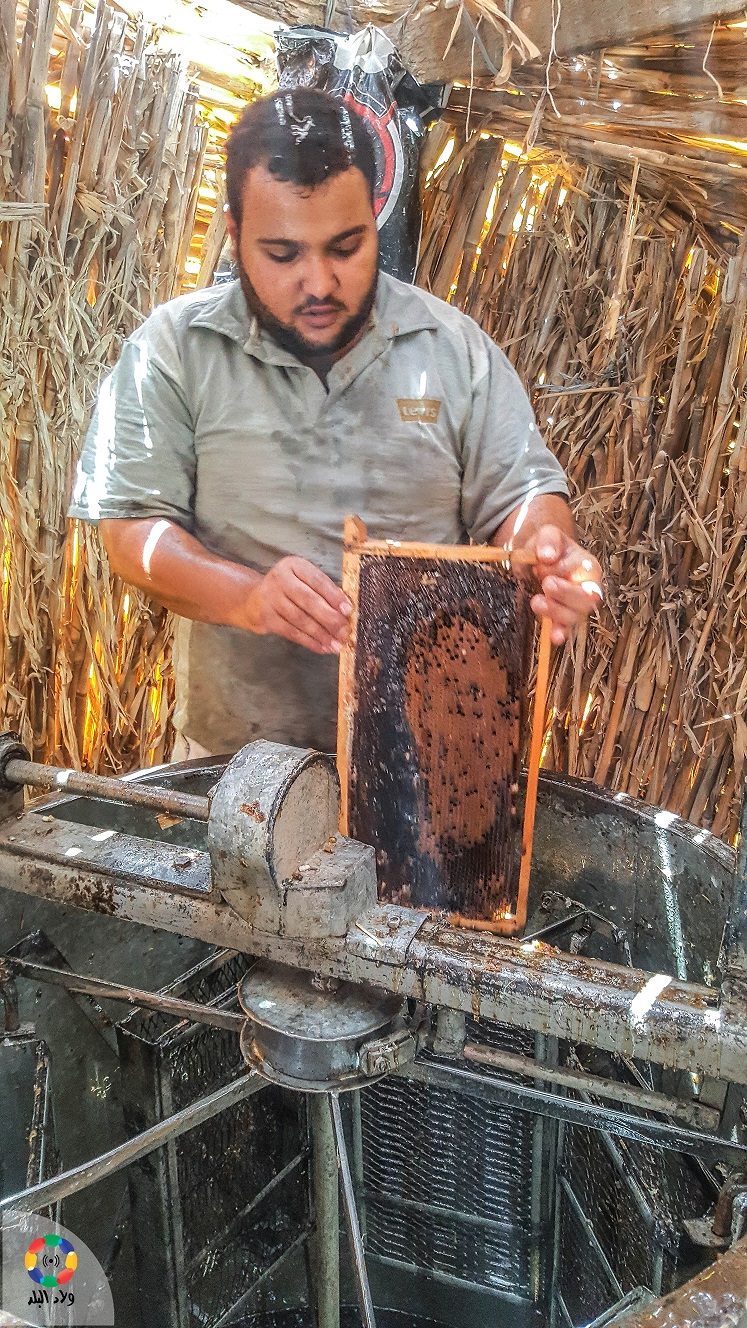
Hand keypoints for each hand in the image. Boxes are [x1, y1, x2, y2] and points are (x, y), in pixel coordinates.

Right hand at [242, 556, 350, 654]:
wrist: (254, 600)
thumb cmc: (288, 590)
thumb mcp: (303, 580)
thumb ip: (322, 590)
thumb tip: (345, 610)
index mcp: (294, 565)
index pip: (317, 580)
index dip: (334, 596)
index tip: (348, 610)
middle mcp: (280, 579)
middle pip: (308, 600)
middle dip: (329, 618)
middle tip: (343, 630)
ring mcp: (271, 599)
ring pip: (300, 619)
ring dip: (321, 634)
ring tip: (335, 644)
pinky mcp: (266, 618)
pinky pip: (291, 632)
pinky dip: (309, 642)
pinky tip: (322, 647)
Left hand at [524, 525, 602, 644]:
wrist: (538, 559)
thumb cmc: (549, 547)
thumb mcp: (548, 534)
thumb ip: (549, 540)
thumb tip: (547, 556)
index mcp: (588, 567)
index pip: (584, 574)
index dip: (562, 570)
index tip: (542, 565)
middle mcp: (587, 588)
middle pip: (587, 599)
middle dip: (565, 594)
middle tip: (545, 584)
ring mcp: (575, 606)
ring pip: (575, 616)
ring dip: (556, 612)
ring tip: (535, 601)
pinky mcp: (562, 617)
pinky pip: (564, 628)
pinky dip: (560, 632)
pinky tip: (554, 637)